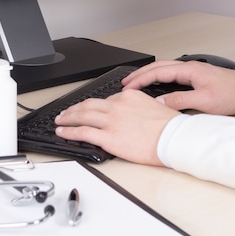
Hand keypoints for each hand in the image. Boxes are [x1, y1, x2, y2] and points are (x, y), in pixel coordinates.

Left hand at [55, 90, 178, 164]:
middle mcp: (117, 105)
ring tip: (60, 120)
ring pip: (82, 116)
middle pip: (89, 104)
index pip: (106, 100)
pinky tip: (62, 132)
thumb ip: (137, 106)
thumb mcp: (154, 106)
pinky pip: (83, 132)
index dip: (94, 107)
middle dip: (74, 109)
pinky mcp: (108, 137)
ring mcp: (111, 121)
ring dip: (68, 118)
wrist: (174, 139)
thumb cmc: (169, 127)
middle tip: (65, 112)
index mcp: (128, 96)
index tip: (87, 110)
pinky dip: (70, 132)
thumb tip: (132, 112)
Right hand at [122, 60, 234, 114]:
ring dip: (147, 75)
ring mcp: (191, 70)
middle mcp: (188, 67)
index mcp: (188, 70)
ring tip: (134, 83)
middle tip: (124, 83)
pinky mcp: (195, 76)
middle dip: (139, 75)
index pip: (157, 72)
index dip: (140, 80)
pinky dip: (157, 78)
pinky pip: (170, 74)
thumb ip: (179, 100)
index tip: (128, 87)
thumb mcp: (204, 101)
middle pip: (157, 67)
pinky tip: (155, 85)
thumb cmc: (232, 93)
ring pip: (163, 69)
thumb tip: (159, 102)